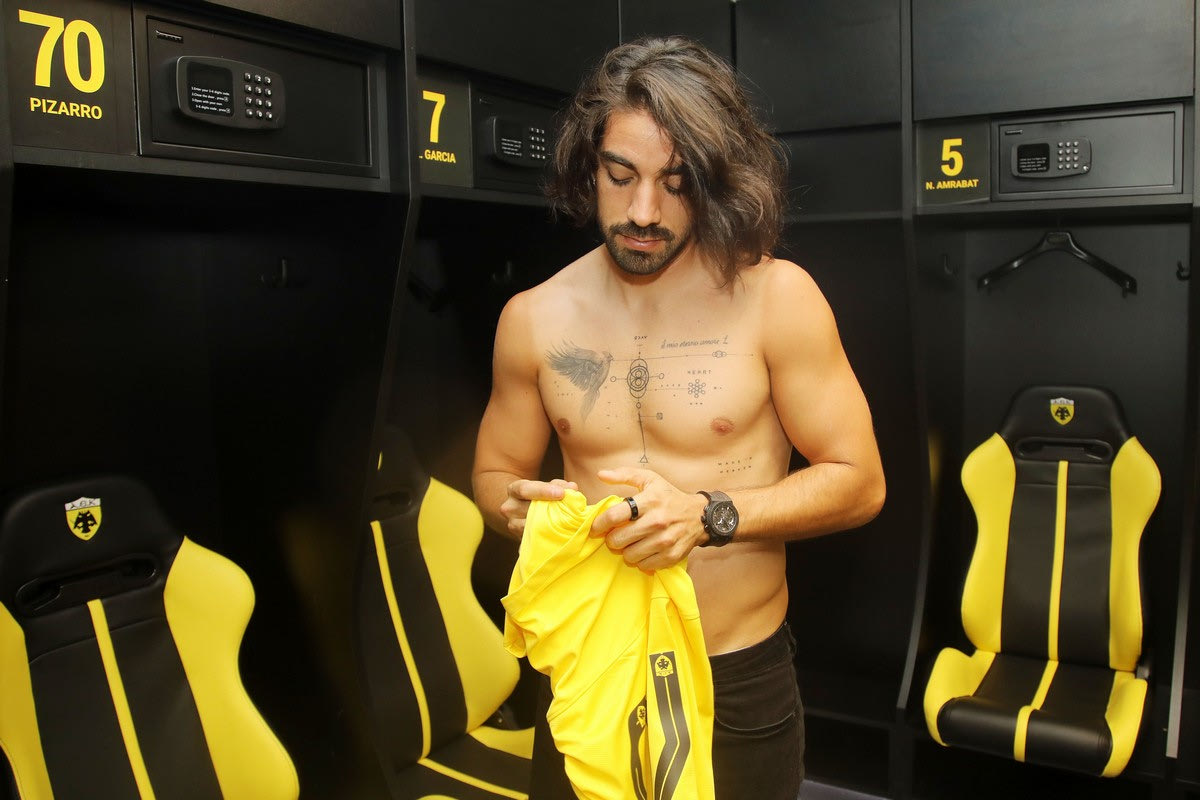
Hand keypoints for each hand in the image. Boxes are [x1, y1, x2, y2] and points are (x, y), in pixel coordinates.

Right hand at [500, 478, 577, 538]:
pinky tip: (564, 532)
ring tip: (570, 519)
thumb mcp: (545, 486)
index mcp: (514, 490)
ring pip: (533, 525)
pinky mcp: (521, 540)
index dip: (544, 491)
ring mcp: (514, 526)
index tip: (562, 493)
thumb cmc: (539, 495)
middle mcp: (510, 508)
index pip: (525, 489)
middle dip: (552, 507)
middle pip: (530, 508)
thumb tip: (572, 488)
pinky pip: (537, 538)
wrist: (523, 511)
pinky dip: (552, 534)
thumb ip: (558, 485)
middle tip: (572, 506)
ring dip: (553, 522)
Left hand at [590, 467, 707, 572]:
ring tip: (632, 541)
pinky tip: (644, 549)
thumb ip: (624, 475)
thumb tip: (601, 474)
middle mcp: (657, 521)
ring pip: (629, 555)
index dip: (600, 524)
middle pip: (618, 539)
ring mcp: (665, 540)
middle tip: (616, 535)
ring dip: (626, 550)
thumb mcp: (650, 479)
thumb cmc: (668, 497)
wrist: (699, 516)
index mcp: (650, 500)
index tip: (596, 527)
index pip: (615, 515)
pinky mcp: (671, 556)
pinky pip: (643, 565)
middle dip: (612, 539)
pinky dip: (640, 559)